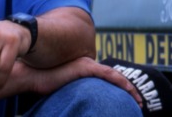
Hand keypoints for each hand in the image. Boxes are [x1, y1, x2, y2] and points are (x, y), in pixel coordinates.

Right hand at [25, 57, 142, 107]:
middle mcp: (87, 64)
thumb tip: (81, 107)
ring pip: (114, 76)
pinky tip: (129, 90)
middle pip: (114, 78)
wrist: (31, 77)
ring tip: (139, 102)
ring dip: (129, 88)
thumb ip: (75, 94)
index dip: (120, 89)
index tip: (130, 101)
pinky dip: (121, 82)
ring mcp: (86, 64)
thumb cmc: (42, 85)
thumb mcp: (64, 91)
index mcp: (83, 69)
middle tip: (140, 104)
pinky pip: (108, 74)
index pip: (106, 79)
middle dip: (129, 90)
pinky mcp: (85, 67)